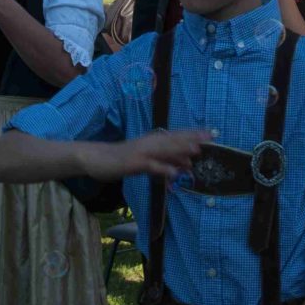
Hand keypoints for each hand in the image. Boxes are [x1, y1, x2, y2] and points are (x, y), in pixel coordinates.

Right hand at [80, 129, 212, 180]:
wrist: (94, 158)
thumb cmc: (120, 160)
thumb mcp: (145, 160)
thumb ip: (164, 162)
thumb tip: (183, 165)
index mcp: (151, 141)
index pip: (175, 136)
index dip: (192, 134)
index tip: (209, 133)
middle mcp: (148, 143)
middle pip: (173, 140)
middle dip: (191, 138)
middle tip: (209, 137)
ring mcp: (141, 152)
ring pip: (163, 150)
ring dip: (180, 149)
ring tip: (196, 150)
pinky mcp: (133, 163)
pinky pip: (150, 166)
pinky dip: (162, 168)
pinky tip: (173, 172)